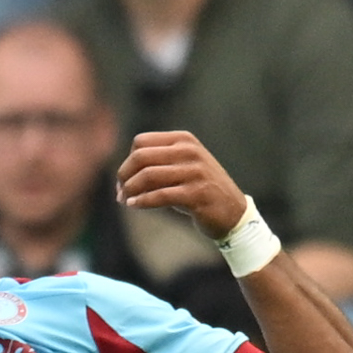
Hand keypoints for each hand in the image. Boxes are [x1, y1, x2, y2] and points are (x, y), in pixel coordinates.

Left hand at [114, 131, 248, 242]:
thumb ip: (155, 166)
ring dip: (130, 190)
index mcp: (183, 140)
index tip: (124, 181)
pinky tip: (134, 205)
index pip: (141, 142)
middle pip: (140, 157)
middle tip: (120, 193)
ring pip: (148, 175)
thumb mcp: (179, 170)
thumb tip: (121, 179)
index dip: (127, 162)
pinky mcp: (196, 193)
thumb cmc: (198, 190)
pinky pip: (160, 195)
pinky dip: (142, 201)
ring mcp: (195, 171)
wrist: (232, 212)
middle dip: (124, 176)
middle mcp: (189, 151)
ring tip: (125, 201)